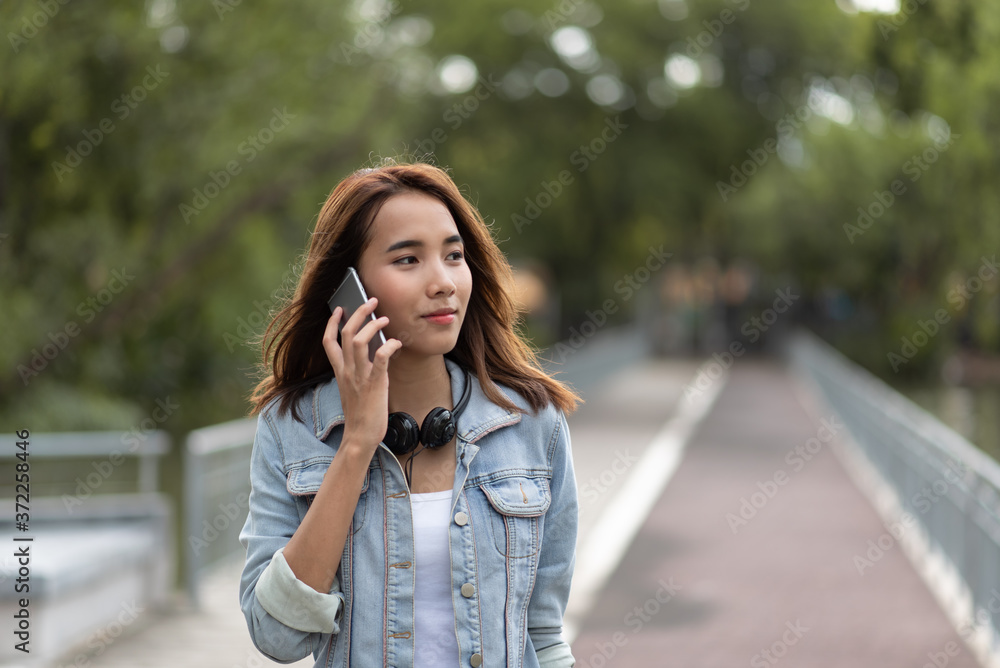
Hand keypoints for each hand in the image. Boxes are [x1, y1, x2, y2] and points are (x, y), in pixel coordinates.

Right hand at [322, 297, 402, 453]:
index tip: (339, 309)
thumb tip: (372, 350)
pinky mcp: (375, 384)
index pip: (328, 341)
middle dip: (358, 313)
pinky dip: (389, 346)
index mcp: (339, 371)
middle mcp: (347, 371)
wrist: (360, 436)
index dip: (332, 323)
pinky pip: (380, 358)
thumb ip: (356, 370)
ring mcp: (360, 377)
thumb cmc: (360, 413)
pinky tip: (396, 343)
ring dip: (373, 326)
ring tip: (385, 319)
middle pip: (346, 334)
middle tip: (371, 301)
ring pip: (359, 341)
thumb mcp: (353, 388)